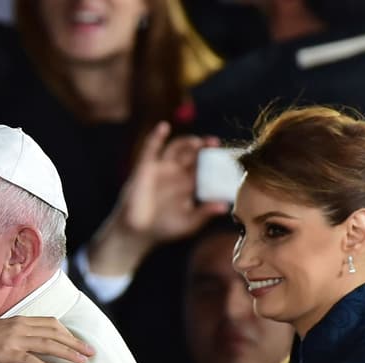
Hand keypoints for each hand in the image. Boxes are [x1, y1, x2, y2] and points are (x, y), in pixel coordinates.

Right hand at [0, 317, 95, 362]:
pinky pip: (29, 359)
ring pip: (47, 344)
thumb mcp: (2, 331)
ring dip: (67, 352)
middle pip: (54, 332)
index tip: (80, 342)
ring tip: (81, 361)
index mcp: (20, 319)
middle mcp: (19, 326)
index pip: (51, 323)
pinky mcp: (4, 352)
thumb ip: (20, 333)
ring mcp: (12, 338)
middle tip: (91, 352)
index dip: (69, 333)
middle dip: (75, 342)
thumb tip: (36, 342)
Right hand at [86, 122, 229, 276]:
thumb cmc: (163, 228)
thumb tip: (225, 206)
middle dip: (204, 147)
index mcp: (189, 184)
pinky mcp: (145, 168)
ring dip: (187, 142)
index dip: (216, 161)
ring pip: (176, 148)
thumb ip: (204, 213)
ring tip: (197, 143)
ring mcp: (162, 168)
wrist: (137, 233)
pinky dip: (156, 136)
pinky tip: (163, 128)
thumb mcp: (188, 223)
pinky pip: (150, 149)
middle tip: (215, 144)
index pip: (206, 167)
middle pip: (194, 154)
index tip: (228, 159)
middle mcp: (177, 173)